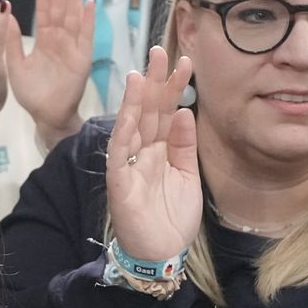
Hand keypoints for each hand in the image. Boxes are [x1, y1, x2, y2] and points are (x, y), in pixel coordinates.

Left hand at [0, 0, 93, 144]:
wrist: (46, 117)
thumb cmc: (32, 94)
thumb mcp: (15, 65)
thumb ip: (12, 41)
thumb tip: (5, 13)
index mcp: (44, 40)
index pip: (45, 10)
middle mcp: (60, 40)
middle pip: (62, 7)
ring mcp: (73, 48)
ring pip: (74, 16)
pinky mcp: (82, 59)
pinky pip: (86, 36)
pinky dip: (87, 20)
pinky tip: (89, 3)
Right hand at [104, 47, 200, 262]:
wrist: (162, 255)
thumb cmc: (172, 218)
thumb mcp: (188, 176)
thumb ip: (185, 145)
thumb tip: (185, 111)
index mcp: (161, 149)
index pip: (167, 111)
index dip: (175, 87)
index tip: (186, 62)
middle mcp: (143, 152)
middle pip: (147, 111)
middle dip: (154, 82)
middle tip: (160, 52)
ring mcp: (129, 165)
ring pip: (131, 126)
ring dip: (135, 100)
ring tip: (141, 74)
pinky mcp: (119, 183)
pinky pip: (119, 154)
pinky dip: (123, 133)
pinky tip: (129, 113)